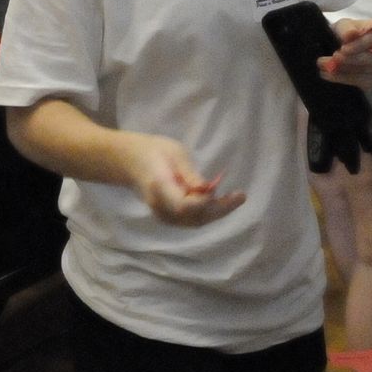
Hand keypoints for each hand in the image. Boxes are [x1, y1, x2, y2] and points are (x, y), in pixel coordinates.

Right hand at [127, 132, 244, 225]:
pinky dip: (207, 212)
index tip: (219, 190)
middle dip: (219, 209)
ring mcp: (162, 215)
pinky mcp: (167, 217)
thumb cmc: (154, 151)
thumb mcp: (174, 152)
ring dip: (216, 212)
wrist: (130, 161)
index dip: (204, 202)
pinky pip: (190, 219)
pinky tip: (219, 201)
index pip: (184, 205)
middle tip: (240, 196)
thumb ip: (190, 173)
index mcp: (160, 187)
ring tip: (235, 198)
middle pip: (193, 218)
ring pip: (194, 221)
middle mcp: (161, 207)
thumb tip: (207, 190)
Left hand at [321, 19, 371, 89]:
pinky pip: (358, 81)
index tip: (344, 48)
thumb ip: (346, 29)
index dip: (362, 43)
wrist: (339, 47)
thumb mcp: (343, 26)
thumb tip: (351, 34)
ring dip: (342, 68)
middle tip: (334, 56)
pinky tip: (328, 73)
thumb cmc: (346, 32)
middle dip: (351, 59)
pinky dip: (341, 78)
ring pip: (365, 71)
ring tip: (324, 63)